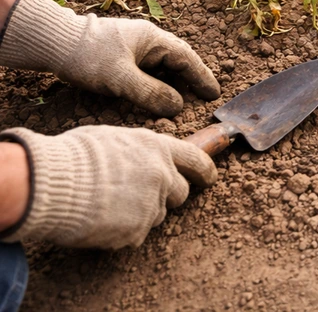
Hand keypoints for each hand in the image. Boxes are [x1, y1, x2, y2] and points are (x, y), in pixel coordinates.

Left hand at [0, 0, 219, 116]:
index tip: (214, 94)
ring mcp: (135, 46)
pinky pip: (150, 68)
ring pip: (164, 64)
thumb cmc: (87, 56)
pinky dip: (160, 81)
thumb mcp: (120, 78)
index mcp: (153, 39)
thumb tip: (177, 107)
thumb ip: (151, 93)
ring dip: (176, 80)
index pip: (187, 59)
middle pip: (179, 60)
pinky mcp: (122, 54)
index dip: (202, 77)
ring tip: (186, 98)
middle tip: (205, 97)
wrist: (53, 42)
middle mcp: (148, 40)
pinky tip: (158, 92)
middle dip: (193, 78)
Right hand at [0, 126, 215, 249]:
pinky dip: (123, 232)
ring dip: (142, 214)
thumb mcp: (113, 138)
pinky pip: (136, 235)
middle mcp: (162, 175)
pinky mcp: (136, 231)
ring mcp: (151, 205)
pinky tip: (102, 221)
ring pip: (157, 215)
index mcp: (158, 148)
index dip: (204, 170)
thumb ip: (136, 150)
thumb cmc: (75, 156)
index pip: (196, 159)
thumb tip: (139, 157)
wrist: (53, 184)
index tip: (209, 178)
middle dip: (167, 195)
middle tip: (141, 195)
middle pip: (181, 193)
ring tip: (112, 205)